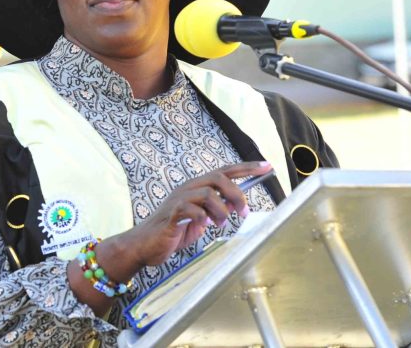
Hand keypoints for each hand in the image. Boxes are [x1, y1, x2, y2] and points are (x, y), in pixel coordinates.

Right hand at [123, 161, 270, 266]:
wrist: (143, 245)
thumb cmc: (171, 233)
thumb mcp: (199, 221)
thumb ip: (214, 211)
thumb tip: (233, 207)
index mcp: (196, 188)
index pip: (224, 171)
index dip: (246, 168)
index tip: (266, 166)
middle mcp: (188, 188)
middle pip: (219, 177)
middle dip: (237, 194)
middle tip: (243, 212)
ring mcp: (178, 199)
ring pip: (209, 193)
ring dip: (221, 211)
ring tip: (220, 225)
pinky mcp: (172, 214)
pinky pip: (192, 210)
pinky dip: (203, 219)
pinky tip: (202, 228)